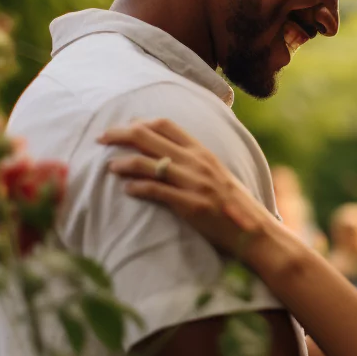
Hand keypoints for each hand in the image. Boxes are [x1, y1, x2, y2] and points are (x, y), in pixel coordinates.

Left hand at [100, 119, 278, 260]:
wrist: (256, 232)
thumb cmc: (235, 205)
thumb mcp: (218, 174)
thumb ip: (195, 162)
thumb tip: (167, 155)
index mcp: (203, 151)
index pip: (165, 124)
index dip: (138, 123)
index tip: (122, 128)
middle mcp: (197, 162)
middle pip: (149, 137)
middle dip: (119, 135)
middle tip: (101, 139)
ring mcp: (194, 183)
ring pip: (148, 163)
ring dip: (123, 163)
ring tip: (110, 167)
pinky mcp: (191, 206)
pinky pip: (156, 191)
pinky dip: (137, 188)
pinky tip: (127, 190)